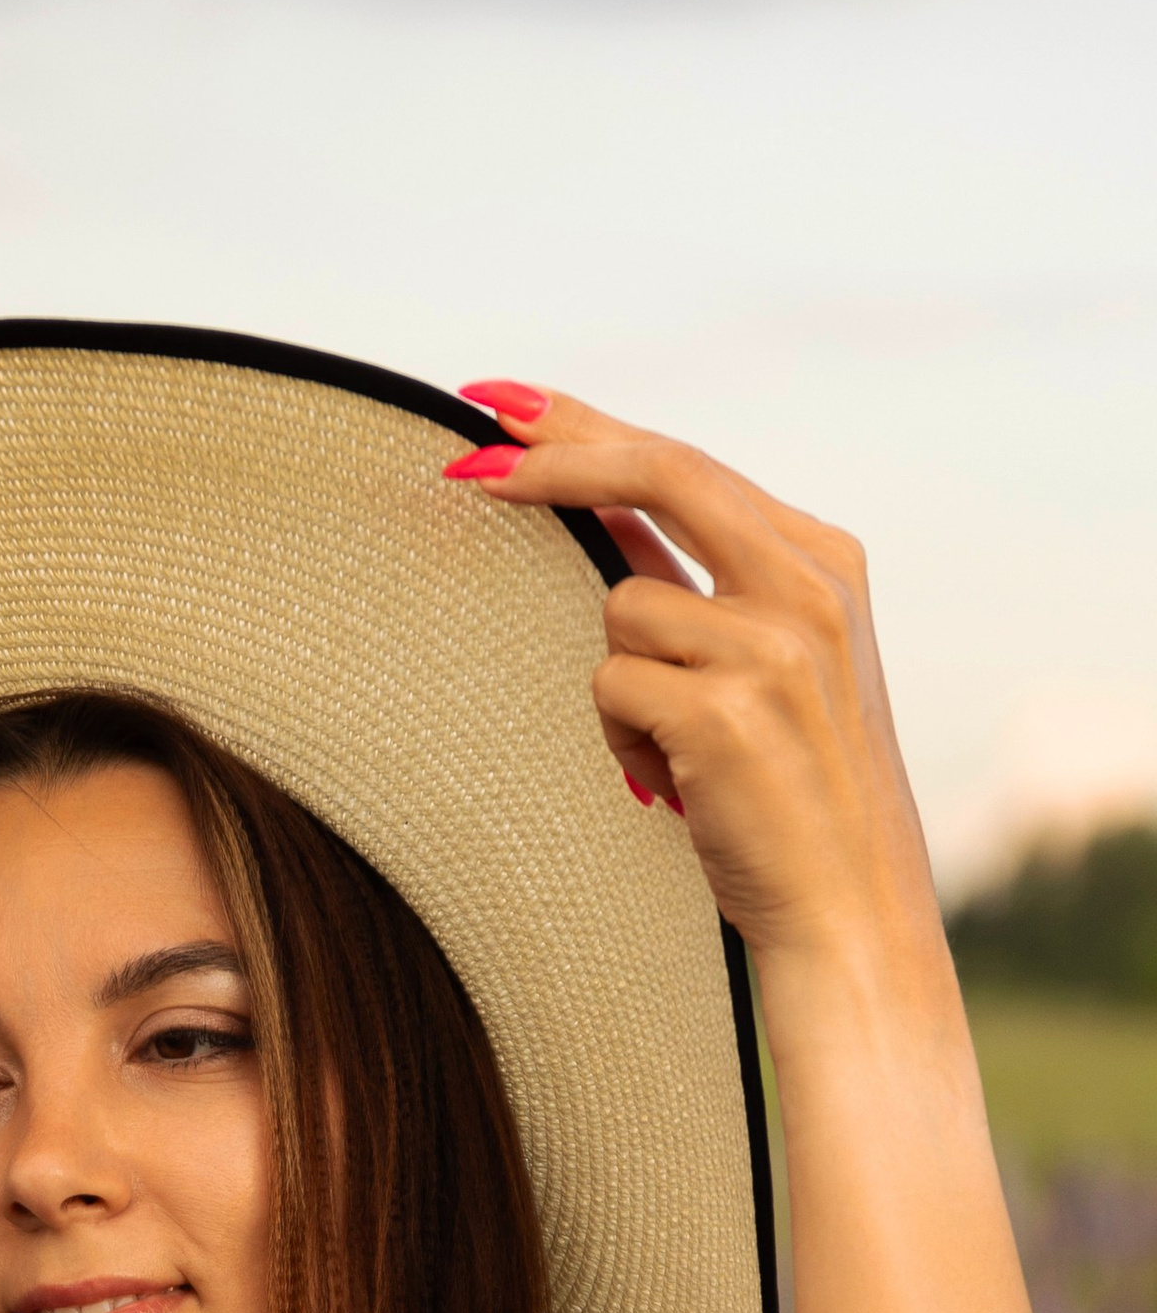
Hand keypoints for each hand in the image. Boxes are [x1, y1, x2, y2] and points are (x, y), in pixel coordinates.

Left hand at [447, 383, 953, 1006]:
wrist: (847, 908)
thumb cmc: (791, 796)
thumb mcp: (764, 664)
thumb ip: (695, 584)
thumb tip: (596, 510)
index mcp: (822, 560)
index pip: (684, 462)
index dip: (586, 429)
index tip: (503, 404)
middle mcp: (807, 585)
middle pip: (655, 473)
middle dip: (551, 460)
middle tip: (464, 457)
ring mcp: (772, 644)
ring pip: (619, 611)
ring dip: (621, 689)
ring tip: (679, 754)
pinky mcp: (726, 710)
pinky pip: (611, 689)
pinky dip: (623, 740)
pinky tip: (678, 784)